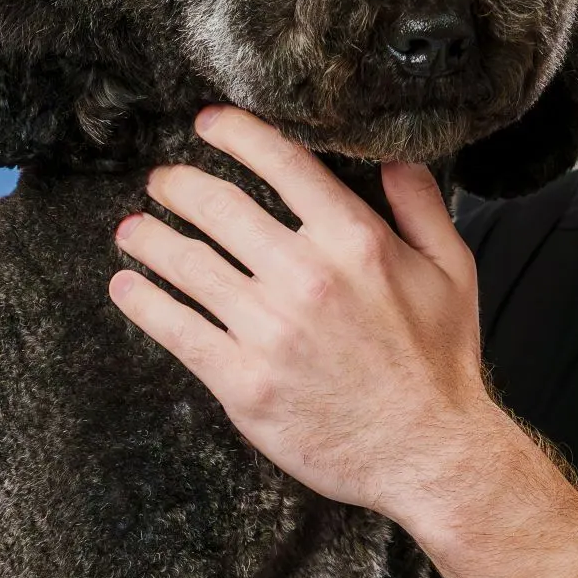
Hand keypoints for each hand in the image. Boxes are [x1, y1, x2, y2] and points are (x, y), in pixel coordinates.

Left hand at [107, 108, 509, 522]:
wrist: (427, 453)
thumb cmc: (438, 365)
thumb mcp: (451, 269)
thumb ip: (420, 205)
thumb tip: (391, 157)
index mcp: (355, 240)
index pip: (281, 164)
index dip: (236, 134)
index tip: (209, 124)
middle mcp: (306, 277)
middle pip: (220, 207)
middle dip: (179, 185)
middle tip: (161, 180)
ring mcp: (270, 331)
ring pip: (188, 264)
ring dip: (149, 238)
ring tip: (132, 228)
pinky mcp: (244, 382)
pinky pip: (177, 329)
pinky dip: (143, 302)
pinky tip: (125, 287)